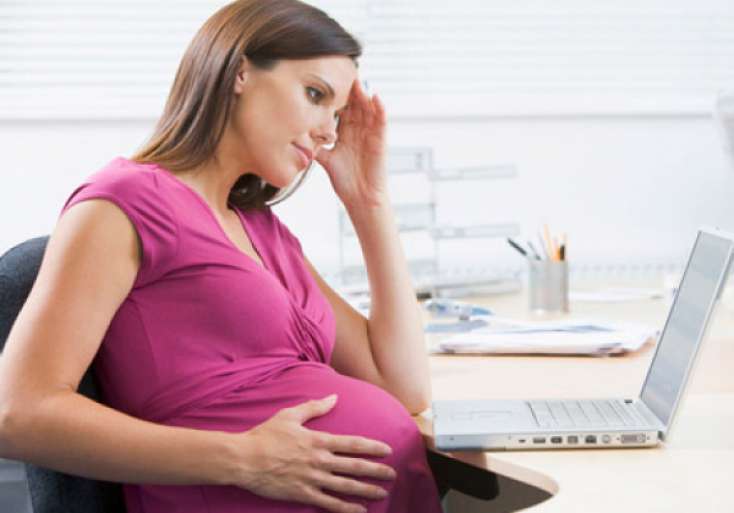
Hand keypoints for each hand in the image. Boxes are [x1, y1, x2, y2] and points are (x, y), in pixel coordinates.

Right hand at [232, 395, 396, 512]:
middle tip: (393, 474)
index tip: (387, 450)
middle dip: (376, 470)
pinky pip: (329, 503)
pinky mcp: (303, 494)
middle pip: (355, 466)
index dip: (372, 447)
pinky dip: (346, 509)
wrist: (244, 459)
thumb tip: (334, 397)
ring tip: (382, 492)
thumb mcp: (290, 415)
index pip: (352, 444)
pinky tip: (360, 511)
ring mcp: (312, 479)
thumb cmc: (266, 435)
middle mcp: (319, 460)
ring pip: (346, 486)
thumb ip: (314, 407)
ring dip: (366, 490)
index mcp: (318, 440)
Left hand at [315, 80, 388, 208]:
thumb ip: (315, 147)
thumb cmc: (345, 181)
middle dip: (349, 88)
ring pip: (368, 107)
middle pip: (354, 103)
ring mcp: (371, 133)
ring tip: (357, 78)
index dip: (334, 95)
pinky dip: (380, 108)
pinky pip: (381, 121)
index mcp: (345, 132)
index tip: (324, 79)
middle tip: (341, 70)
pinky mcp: (381, 140)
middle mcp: (359, 130)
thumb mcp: (325, 160)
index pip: (340, 108)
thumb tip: (295, 139)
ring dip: (363, 93)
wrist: (360, 198)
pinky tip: (375, 96)